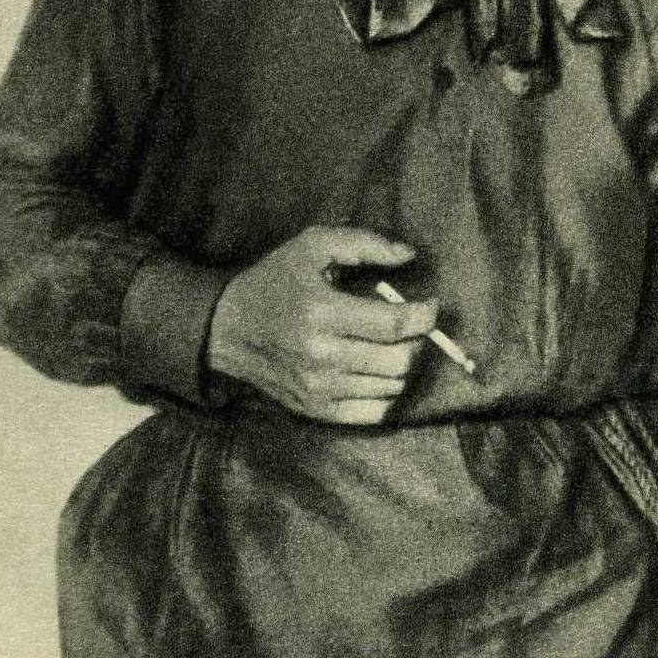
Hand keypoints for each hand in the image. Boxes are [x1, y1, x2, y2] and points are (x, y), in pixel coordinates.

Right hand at [207, 226, 437, 425]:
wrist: (227, 328)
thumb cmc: (276, 281)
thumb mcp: (313, 246)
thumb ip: (365, 243)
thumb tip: (411, 255)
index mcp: (322, 312)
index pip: (394, 324)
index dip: (425, 315)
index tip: (430, 304)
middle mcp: (321, 356)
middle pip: (400, 361)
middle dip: (418, 341)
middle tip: (412, 326)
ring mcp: (319, 389)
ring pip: (392, 387)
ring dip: (404, 365)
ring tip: (394, 345)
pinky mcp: (316, 410)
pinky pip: (374, 413)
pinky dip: (388, 393)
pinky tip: (379, 371)